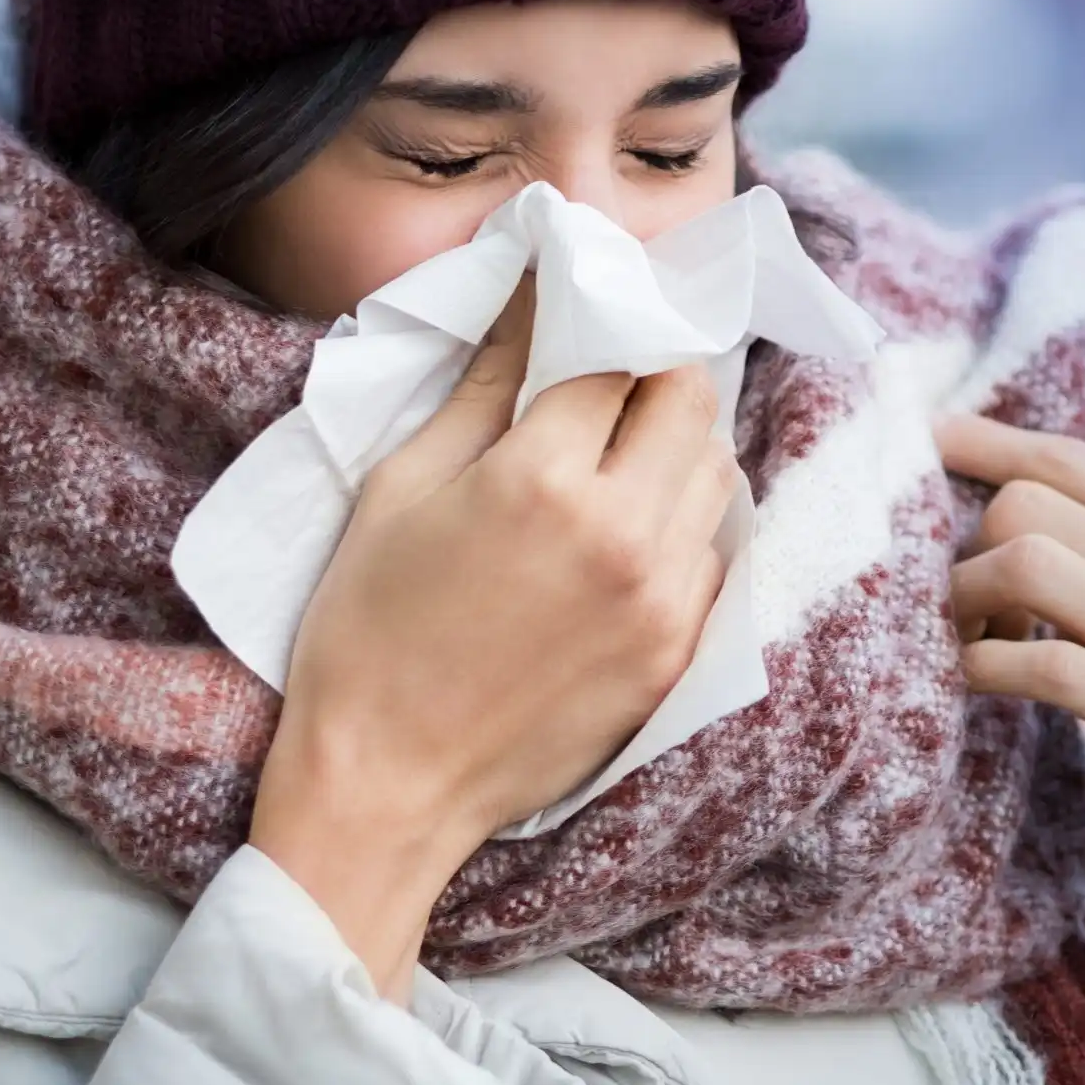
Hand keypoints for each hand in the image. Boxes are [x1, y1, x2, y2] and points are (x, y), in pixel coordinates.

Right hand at [249, 272, 737, 999]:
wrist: (387, 786)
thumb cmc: (368, 631)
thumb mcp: (402, 487)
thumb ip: (482, 386)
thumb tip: (531, 298)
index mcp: (544, 479)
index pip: (617, 353)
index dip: (600, 321)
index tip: (581, 314)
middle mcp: (624, 532)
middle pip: (689, 400)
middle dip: (651, 374)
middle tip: (603, 384)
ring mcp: (663, 599)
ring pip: (716, 474)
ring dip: (675, 447)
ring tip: (614, 460)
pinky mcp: (677, 654)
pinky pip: (712, 554)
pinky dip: (681, 526)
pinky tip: (622, 535)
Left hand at [936, 412, 1084, 1062]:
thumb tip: (1023, 517)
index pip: (1068, 456)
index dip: (981, 444)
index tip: (922, 441)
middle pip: (1027, 503)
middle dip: (966, 549)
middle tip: (969, 611)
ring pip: (1026, 563)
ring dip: (965, 604)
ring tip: (972, 646)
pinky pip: (1045, 665)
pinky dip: (985, 668)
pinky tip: (979, 686)